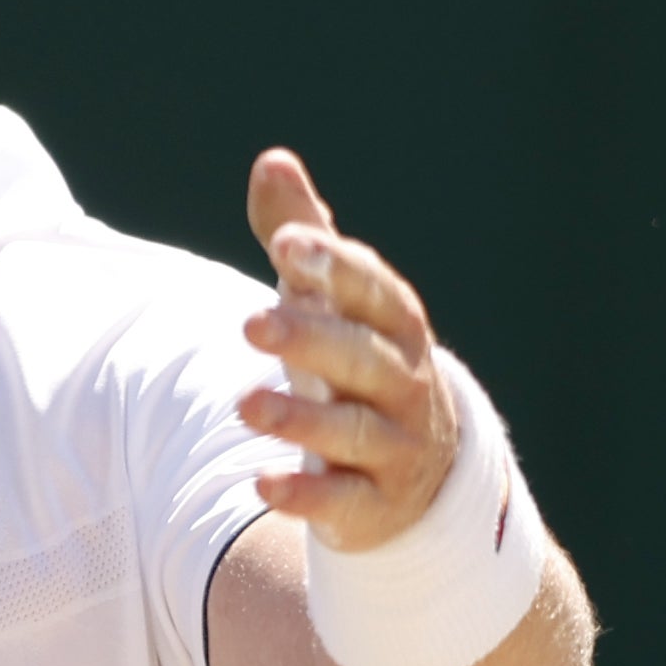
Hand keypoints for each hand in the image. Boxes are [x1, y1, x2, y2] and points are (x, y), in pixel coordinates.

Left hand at [236, 149, 459, 555]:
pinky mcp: (375, 506)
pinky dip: (306, 493)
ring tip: (244, 406)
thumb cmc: (360, 364)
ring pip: (351, 430)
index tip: (285, 246)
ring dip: (299, 419)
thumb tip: (273, 159)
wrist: (422, 473)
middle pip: (360, 357)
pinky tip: (261, 484)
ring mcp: (395, 447)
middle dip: (309, 338)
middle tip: (250, 323)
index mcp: (395, 325)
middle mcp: (404, 383)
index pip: (372, 290)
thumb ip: (305, 237)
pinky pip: (343, 501)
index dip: (333, 267)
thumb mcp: (337, 302)